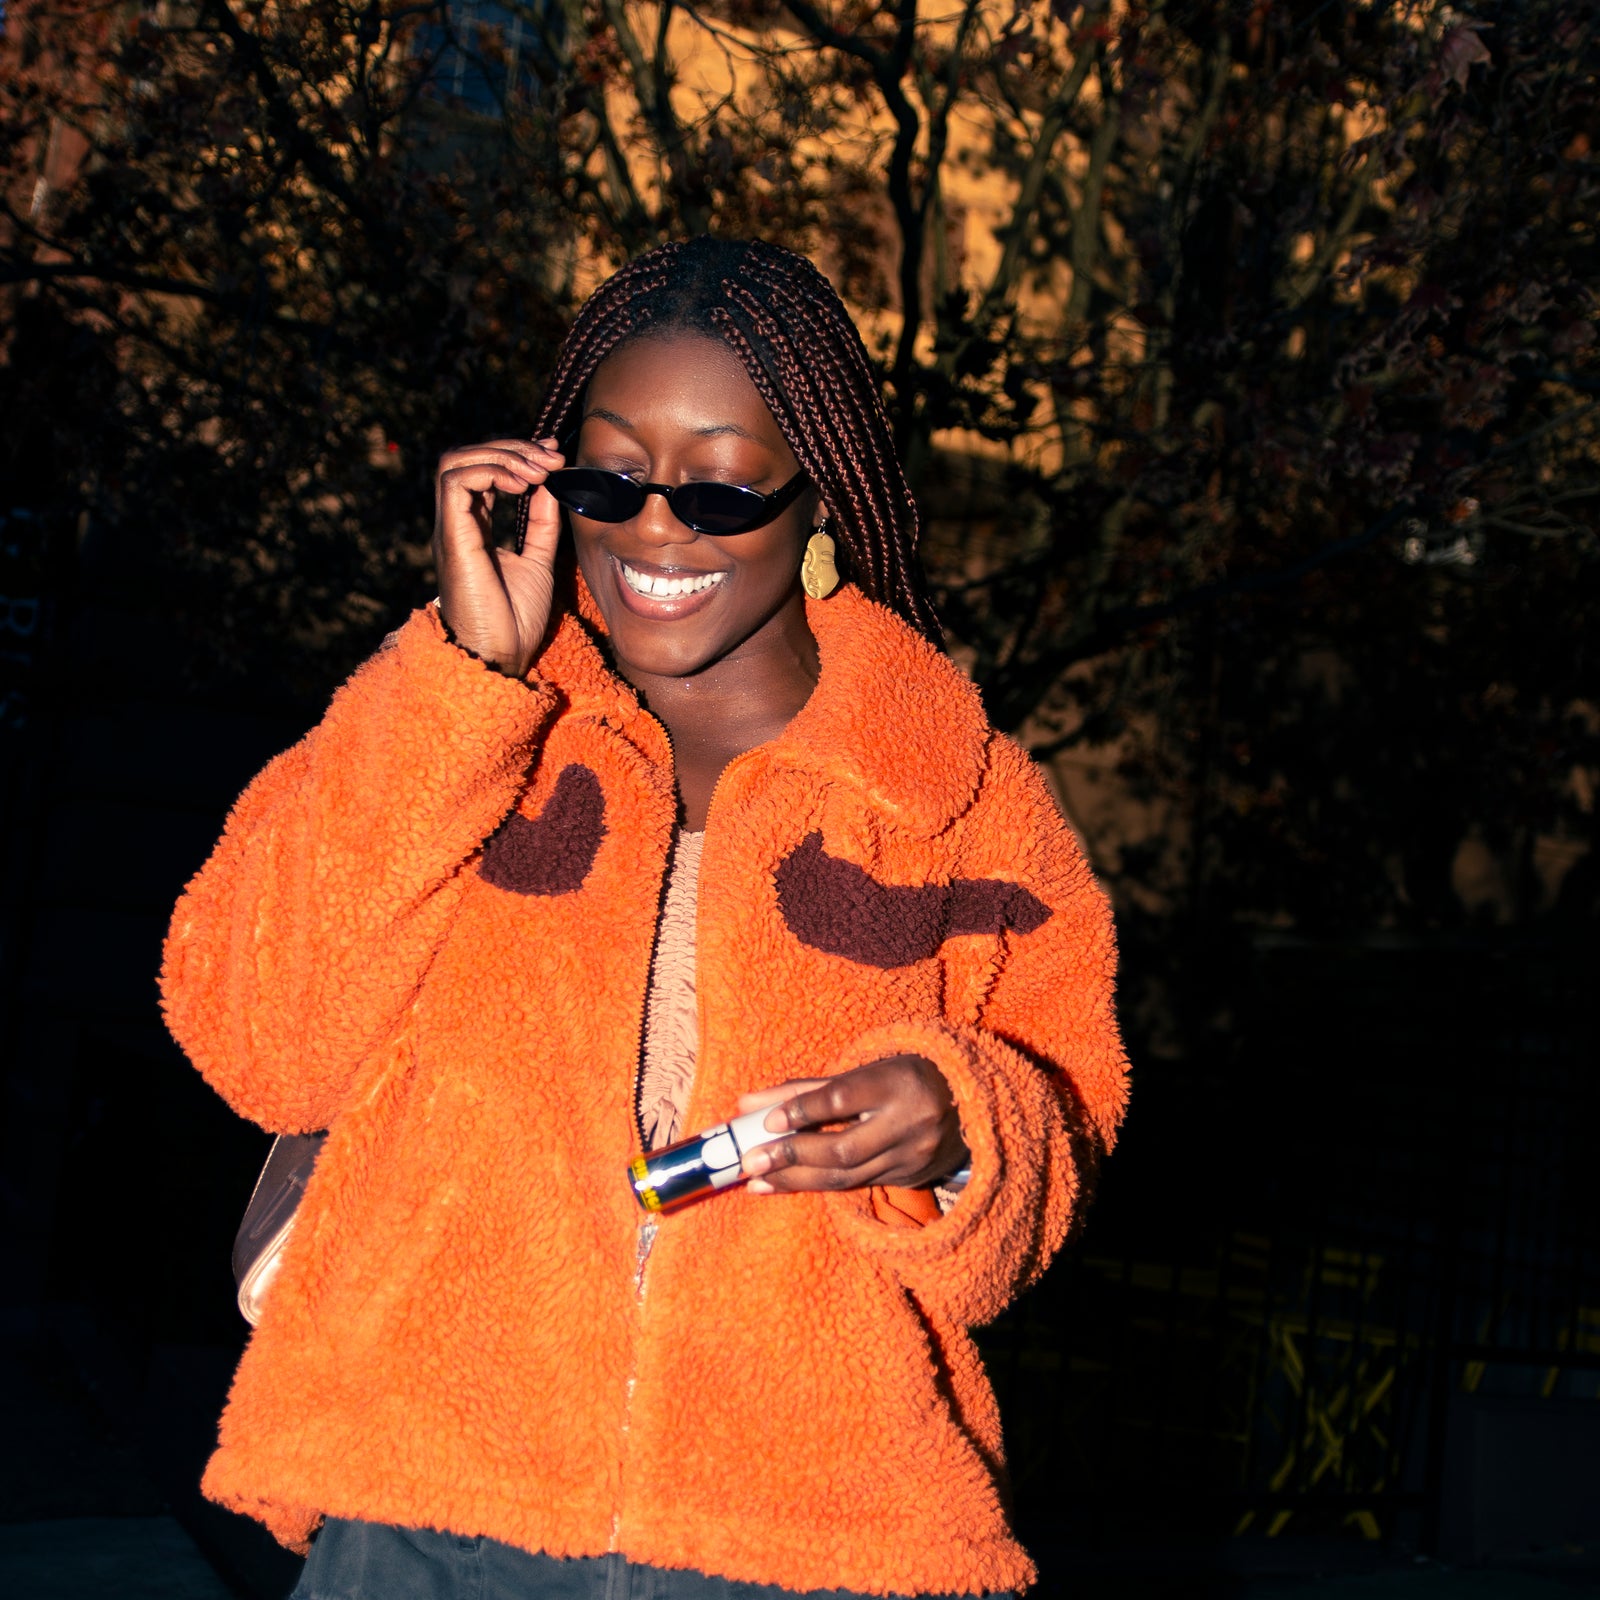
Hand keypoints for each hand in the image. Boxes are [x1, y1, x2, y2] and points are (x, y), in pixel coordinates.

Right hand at [434, 437, 564, 677]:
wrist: (501, 656)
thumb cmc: (515, 619)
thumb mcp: (538, 561)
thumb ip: (541, 523)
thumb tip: (550, 484)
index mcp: (475, 527)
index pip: (484, 471)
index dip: (517, 454)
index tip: (555, 455)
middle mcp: (458, 523)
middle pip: (467, 457)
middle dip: (512, 447)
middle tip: (550, 456)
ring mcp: (452, 528)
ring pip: (455, 461)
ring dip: (501, 455)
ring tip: (538, 469)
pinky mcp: (453, 538)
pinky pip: (455, 483)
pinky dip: (490, 472)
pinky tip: (522, 484)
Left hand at [735, 1056, 967, 1193]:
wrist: (973, 1105)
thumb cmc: (907, 1077)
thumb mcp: (866, 1070)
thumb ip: (807, 1089)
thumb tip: (748, 1104)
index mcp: (899, 1083)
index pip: (843, 1100)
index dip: (803, 1111)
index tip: (767, 1121)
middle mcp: (909, 1124)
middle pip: (842, 1149)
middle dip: (791, 1157)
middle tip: (750, 1162)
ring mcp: (912, 1158)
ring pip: (847, 1177)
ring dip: (797, 1181)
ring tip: (756, 1182)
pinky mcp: (910, 1179)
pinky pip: (858, 1185)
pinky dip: (820, 1186)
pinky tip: (788, 1185)